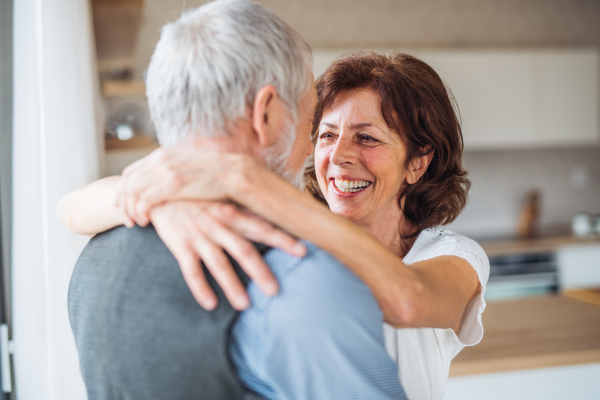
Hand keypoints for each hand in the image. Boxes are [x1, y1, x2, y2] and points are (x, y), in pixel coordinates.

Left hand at [116, 148, 253, 227]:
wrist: (233, 174)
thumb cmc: (212, 177)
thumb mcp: (186, 168)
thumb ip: (170, 172)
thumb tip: (160, 185)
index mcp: (162, 155)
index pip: (130, 172)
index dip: (123, 191)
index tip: (123, 205)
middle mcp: (160, 160)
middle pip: (127, 182)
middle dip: (122, 203)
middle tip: (126, 220)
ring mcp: (165, 171)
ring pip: (133, 192)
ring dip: (130, 210)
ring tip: (135, 223)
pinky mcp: (172, 185)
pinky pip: (144, 200)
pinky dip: (140, 212)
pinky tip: (145, 221)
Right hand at [149, 200, 306, 310]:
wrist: (158, 191)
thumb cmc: (198, 197)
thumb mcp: (222, 198)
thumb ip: (246, 212)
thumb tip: (274, 218)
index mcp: (232, 213)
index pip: (263, 228)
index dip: (283, 239)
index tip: (303, 251)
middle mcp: (218, 224)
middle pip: (244, 250)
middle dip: (260, 271)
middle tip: (275, 291)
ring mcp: (199, 235)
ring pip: (219, 264)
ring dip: (232, 286)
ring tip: (246, 306)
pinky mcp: (180, 245)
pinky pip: (191, 270)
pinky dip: (200, 288)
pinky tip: (211, 305)